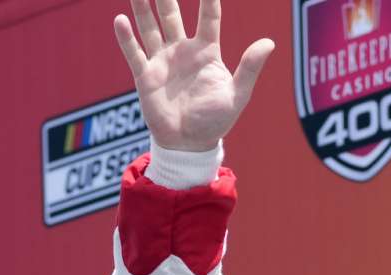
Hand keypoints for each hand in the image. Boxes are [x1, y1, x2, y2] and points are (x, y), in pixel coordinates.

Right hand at [113, 0, 274, 151]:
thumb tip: (270, 42)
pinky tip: (120, 19)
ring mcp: (162, 61)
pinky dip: (126, 37)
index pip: (209, 17)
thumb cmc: (216, 120)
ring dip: (142, 7)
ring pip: (149, 27)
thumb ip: (250, 68)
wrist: (190, 144)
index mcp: (207, 52)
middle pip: (171, 14)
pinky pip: (134, 52)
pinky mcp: (146, 76)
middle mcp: (182, 51)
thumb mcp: (237, 94)